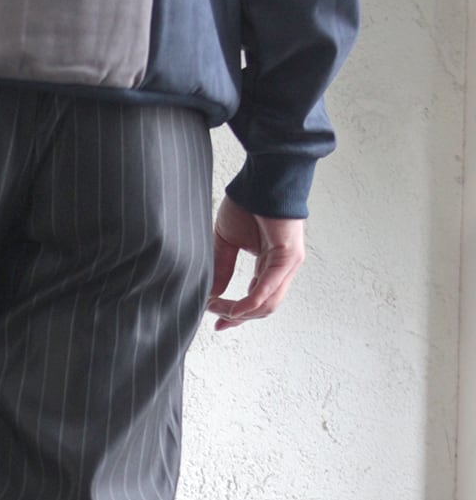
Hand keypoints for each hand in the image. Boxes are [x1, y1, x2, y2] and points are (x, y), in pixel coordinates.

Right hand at [207, 196, 305, 331]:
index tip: (217, 322)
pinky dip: (250, 302)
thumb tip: (212, 294)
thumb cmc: (247, 202)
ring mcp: (287, 264)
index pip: (255, 300)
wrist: (262, 178)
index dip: (235, 315)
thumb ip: (221, 268)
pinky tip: (234, 309)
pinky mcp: (287, 258)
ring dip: (241, 313)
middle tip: (216, 318)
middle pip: (262, 308)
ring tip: (220, 310)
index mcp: (269, 265)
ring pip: (267, 304)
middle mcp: (281, 268)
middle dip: (236, 317)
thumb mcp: (226, 242)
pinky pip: (268, 289)